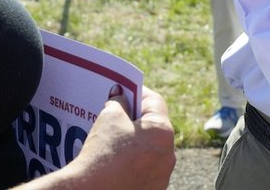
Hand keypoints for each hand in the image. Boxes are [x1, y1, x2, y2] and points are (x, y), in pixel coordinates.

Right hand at [58, 86, 176, 188]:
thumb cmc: (101, 152)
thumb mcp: (109, 117)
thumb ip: (118, 103)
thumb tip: (121, 99)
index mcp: (162, 132)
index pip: (154, 102)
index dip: (138, 92)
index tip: (125, 90)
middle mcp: (169, 154)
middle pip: (154, 127)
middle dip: (137, 118)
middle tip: (119, 112)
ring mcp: (162, 175)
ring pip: (151, 149)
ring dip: (137, 141)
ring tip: (116, 136)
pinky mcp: (153, 188)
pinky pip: (146, 168)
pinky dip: (135, 161)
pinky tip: (118, 158)